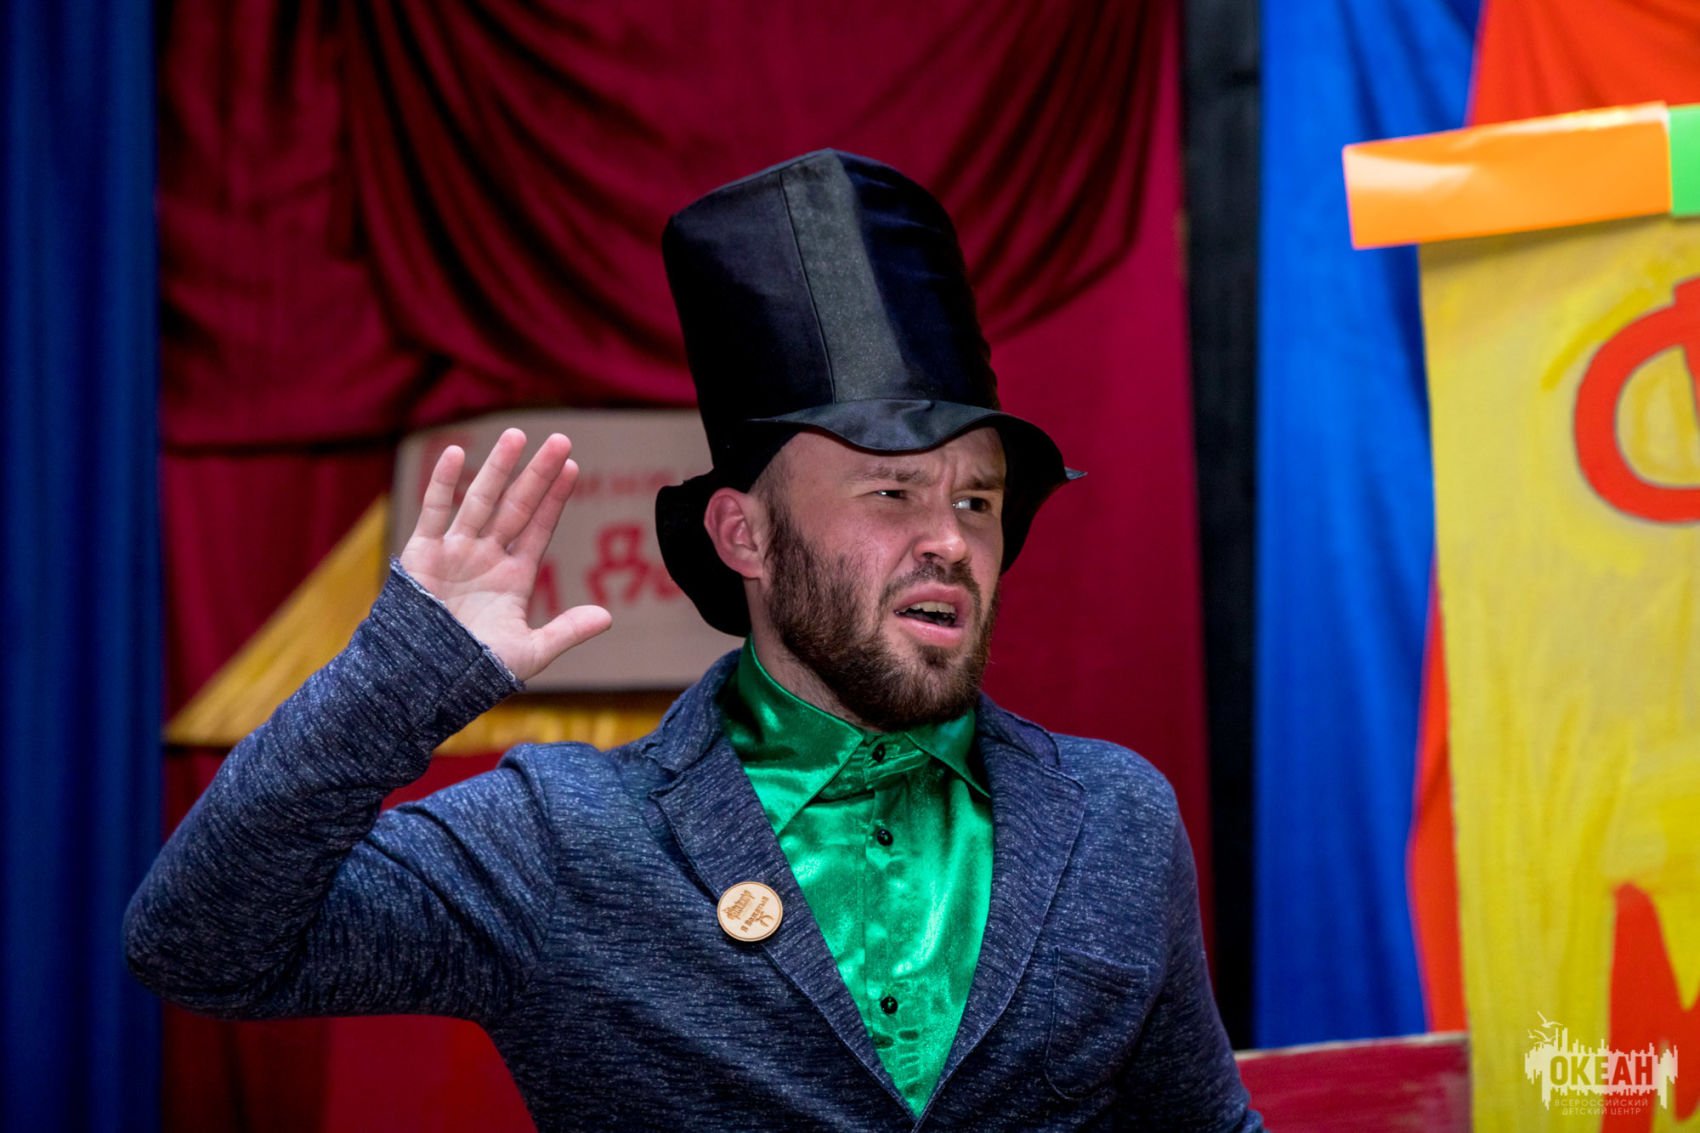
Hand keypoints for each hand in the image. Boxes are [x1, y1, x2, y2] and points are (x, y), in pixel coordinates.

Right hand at [400, 428, 612, 680]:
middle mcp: (486, 557)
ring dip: (498, 469)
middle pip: (516, 506)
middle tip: (560, 440)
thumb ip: (567, 631)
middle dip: (537, 474)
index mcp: (514, 577)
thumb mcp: (529, 652)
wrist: (424, 681)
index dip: (555, 498)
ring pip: (480, 501)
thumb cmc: (476, 671)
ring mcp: (455, 552)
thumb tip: (608, 617)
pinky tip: (457, 452)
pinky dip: (443, 483)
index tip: (573, 467)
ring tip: (517, 434)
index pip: (539, 527)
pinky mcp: (423, 553)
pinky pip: (434, 512)